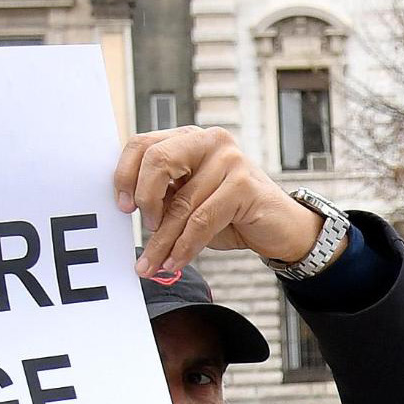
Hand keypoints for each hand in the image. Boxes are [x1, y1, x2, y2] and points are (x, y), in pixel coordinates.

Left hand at [112, 127, 320, 278]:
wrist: (281, 227)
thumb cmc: (231, 213)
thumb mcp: (189, 199)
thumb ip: (163, 193)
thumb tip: (123, 207)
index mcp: (188, 138)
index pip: (142, 144)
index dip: (125, 175)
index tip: (122, 206)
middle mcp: (208, 141)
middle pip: (157, 161)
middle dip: (144, 201)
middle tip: (142, 228)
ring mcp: (229, 160)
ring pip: (180, 203)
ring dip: (162, 241)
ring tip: (152, 265)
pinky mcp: (243, 185)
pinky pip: (202, 221)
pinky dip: (185, 247)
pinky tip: (176, 262)